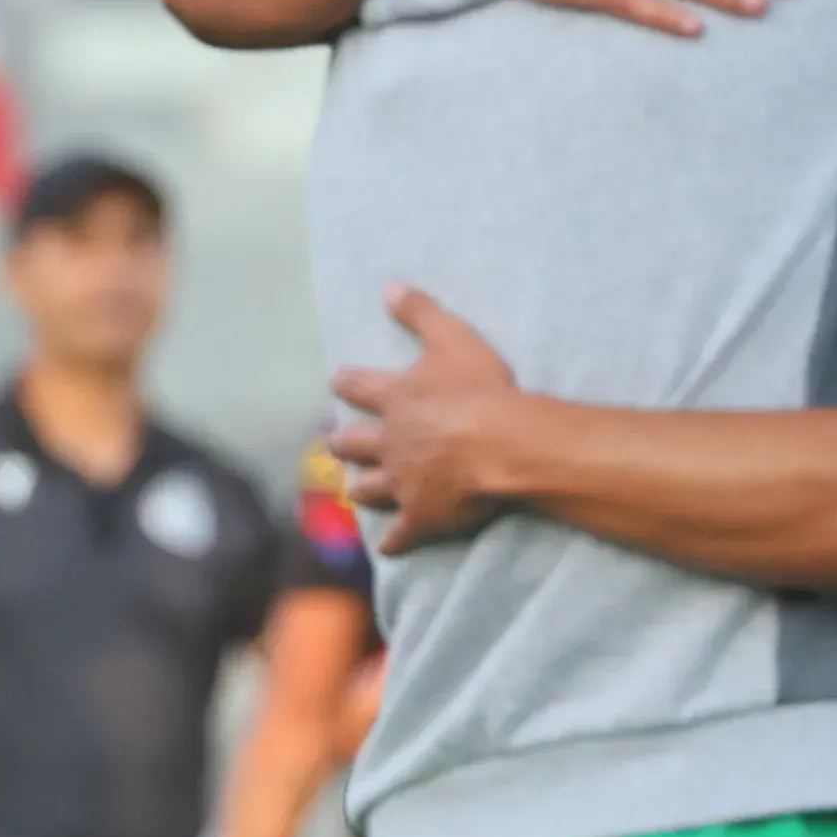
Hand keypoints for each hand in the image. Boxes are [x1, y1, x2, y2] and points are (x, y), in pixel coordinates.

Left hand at [328, 287, 529, 554]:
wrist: (501, 445)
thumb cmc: (480, 390)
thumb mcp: (452, 338)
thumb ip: (420, 313)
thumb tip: (389, 287)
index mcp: (396, 400)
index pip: (359, 387)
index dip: (346, 383)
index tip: (336, 382)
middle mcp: (389, 443)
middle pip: (354, 444)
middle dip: (343, 443)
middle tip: (335, 444)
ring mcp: (402, 482)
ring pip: (369, 488)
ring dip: (361, 489)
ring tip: (353, 490)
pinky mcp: (421, 515)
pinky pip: (402, 534)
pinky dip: (394, 541)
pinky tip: (387, 549)